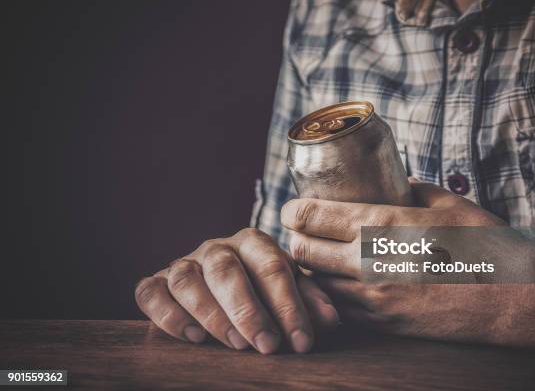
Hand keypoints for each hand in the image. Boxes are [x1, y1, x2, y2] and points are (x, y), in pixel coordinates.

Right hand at [135, 228, 338, 353]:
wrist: (223, 281)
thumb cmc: (263, 289)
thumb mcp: (291, 291)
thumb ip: (309, 301)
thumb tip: (329, 321)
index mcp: (253, 243)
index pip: (271, 266)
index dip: (288, 305)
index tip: (301, 341)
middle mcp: (216, 248)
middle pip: (226, 270)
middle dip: (249, 310)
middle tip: (268, 346)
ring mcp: (184, 263)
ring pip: (186, 279)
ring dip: (211, 314)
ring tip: (235, 344)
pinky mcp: (157, 282)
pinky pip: (150, 292)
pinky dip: (167, 315)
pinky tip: (192, 337)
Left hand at [280, 178, 534, 333]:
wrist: (513, 301)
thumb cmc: (485, 245)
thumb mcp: (448, 203)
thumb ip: (411, 189)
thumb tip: (392, 184)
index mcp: (381, 224)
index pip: (311, 217)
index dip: (292, 212)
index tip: (290, 210)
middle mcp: (367, 261)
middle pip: (303, 253)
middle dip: (295, 241)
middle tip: (301, 233)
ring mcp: (372, 297)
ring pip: (315, 284)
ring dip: (310, 270)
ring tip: (318, 259)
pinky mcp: (382, 322)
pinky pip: (338, 307)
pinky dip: (330, 294)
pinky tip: (340, 284)